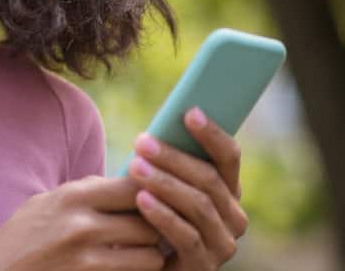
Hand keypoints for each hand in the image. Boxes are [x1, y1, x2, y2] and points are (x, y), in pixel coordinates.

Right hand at [0, 176, 166, 270]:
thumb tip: (123, 179)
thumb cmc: (18, 242)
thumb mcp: (43, 205)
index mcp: (70, 197)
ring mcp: (86, 260)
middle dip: (158, 228)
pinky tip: (130, 270)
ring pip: (151, 255)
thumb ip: (83, 193)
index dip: (151, 192)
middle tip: (158, 233)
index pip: (134, 185)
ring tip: (147, 256)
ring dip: (152, 257)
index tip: (155, 201)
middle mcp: (81, 225)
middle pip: (149, 220)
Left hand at [126, 107, 248, 269]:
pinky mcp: (204, 267)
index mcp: (227, 191)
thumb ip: (167, 165)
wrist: (143, 265)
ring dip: (165, 183)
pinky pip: (187, 236)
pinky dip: (163, 215)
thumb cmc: (149, 217)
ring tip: (135, 167)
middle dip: (174, 158)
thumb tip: (154, 131)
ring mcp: (222, 244)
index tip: (190, 112)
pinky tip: (141, 200)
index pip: (228, 157)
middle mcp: (233, 217)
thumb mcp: (160, 188)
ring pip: (199, 205)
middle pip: (209, 179)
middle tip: (141, 142)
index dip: (212, 134)